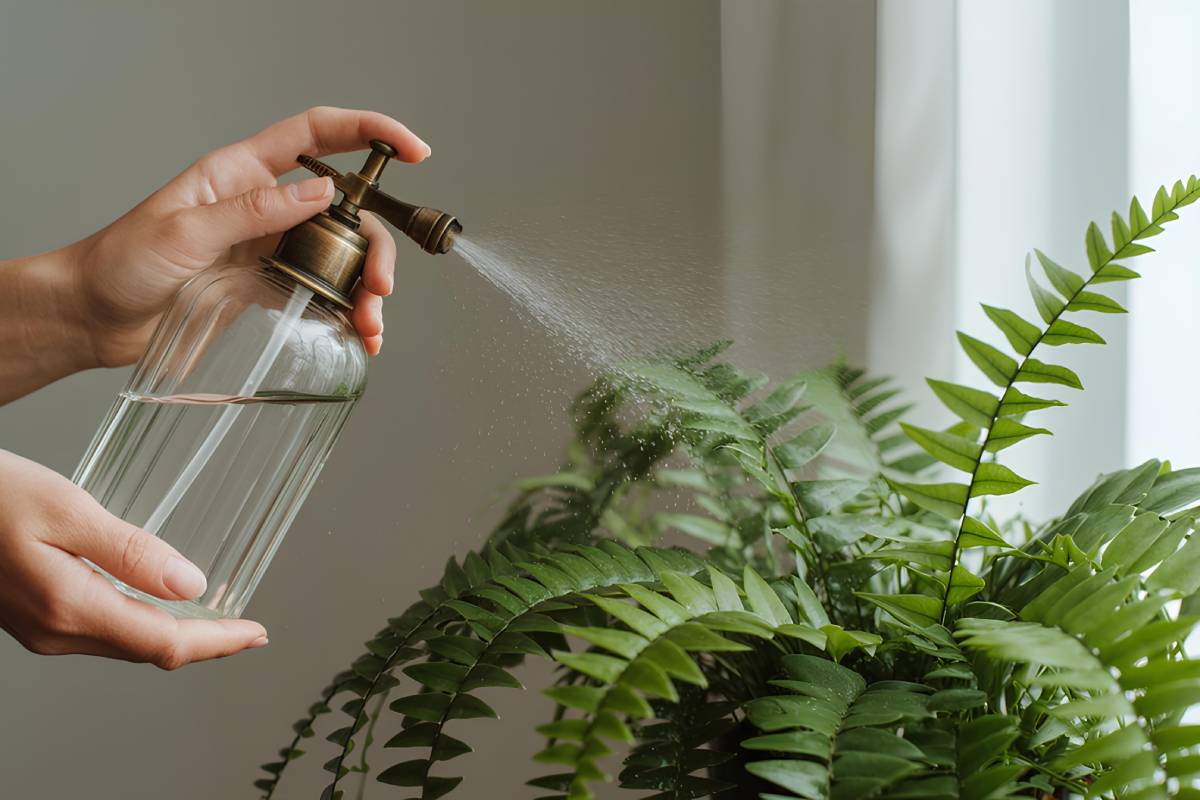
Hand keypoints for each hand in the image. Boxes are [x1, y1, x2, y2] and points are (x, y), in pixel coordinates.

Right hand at [0, 449, 265, 667]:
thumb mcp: (67, 508)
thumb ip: (131, 551)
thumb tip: (191, 586)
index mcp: (70, 606)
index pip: (164, 642)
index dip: (218, 642)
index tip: (257, 632)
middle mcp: (55, 629)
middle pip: (148, 649)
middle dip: (204, 642)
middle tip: (248, 629)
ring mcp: (40, 628)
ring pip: (124, 643)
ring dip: (174, 635)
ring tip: (216, 620)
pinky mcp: (32, 615)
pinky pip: (101, 629)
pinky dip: (141, 623)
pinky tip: (158, 604)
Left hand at [71, 106, 430, 365]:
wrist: (93, 317)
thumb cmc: (122, 262)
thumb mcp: (186, 231)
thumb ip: (256, 211)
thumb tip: (326, 192)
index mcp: (244, 172)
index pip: (319, 135)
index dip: (370, 133)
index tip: (413, 151)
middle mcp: (266, 205)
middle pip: (347, 211)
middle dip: (375, 246)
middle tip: (380, 287)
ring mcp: (271, 247)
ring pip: (342, 256)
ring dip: (366, 288)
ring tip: (370, 324)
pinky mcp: (270, 287)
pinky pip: (323, 293)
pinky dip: (348, 314)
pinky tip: (359, 336)